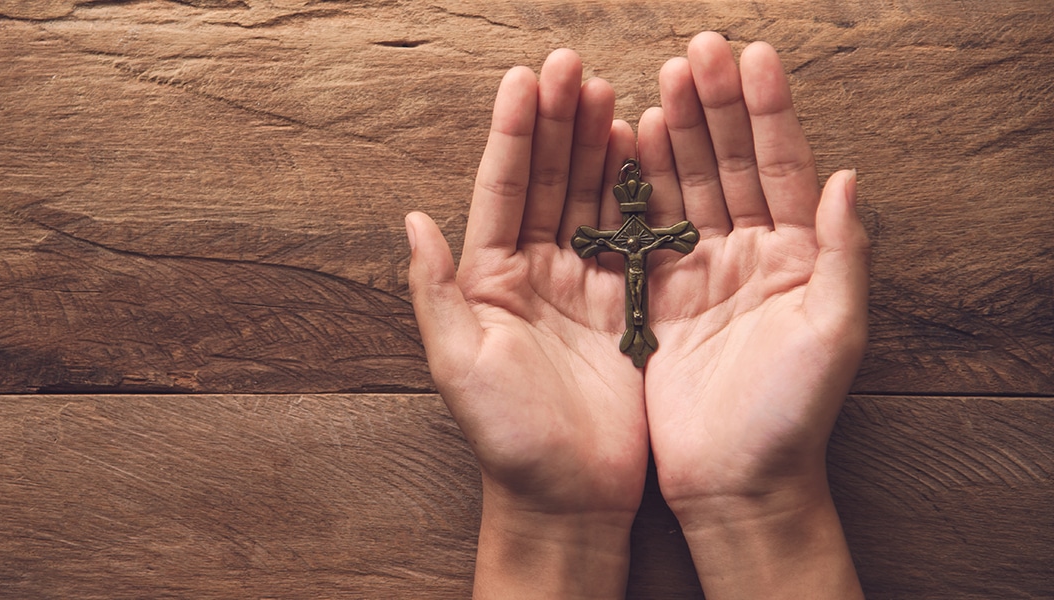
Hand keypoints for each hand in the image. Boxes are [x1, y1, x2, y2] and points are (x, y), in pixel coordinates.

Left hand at [406, 49, 645, 597]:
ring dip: (596, 145)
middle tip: (575, 66)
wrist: (569, 495)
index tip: (527, 77)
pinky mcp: (625, 307)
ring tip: (609, 92)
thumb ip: (435, 292)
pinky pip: (631, 237)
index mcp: (488, 280)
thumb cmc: (507, 438)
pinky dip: (637, 193)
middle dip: (558, 122)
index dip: (514, 134)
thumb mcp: (460, 365)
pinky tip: (644, 152)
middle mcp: (532, 273)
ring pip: (589, 199)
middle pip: (547, 182)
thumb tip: (411, 221)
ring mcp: (581, 286)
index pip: (502, 190)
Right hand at [638, 33, 867, 596]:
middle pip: (734, 164)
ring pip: (690, 188)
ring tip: (662, 83)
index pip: (785, 168)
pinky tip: (629, 146)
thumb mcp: (833, 337)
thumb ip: (845, 256)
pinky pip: (648, 229)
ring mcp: (703, 273)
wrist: (733, 482)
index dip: (768, 112)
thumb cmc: (791, 417)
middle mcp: (753, 256)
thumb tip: (848, 178)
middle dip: (717, 107)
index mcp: (799, 258)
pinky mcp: (659, 297)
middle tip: (697, 52)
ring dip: (677, 134)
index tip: (752, 57)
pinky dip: (640, 186)